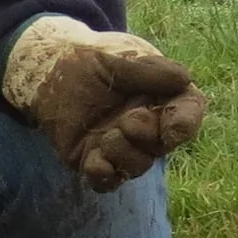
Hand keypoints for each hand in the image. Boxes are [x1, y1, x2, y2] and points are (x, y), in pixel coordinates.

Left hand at [4, 15, 206, 192]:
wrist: (50, 72)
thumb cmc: (90, 60)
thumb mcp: (118, 57)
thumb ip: (149, 70)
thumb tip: (184, 80)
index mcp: (162, 95)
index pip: (187, 113)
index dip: (186, 124)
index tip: (175, 129)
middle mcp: (147, 124)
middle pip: (163, 145)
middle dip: (148, 137)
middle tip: (128, 120)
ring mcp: (123, 144)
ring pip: (137, 165)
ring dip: (124, 153)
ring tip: (106, 135)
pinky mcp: (95, 159)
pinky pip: (107, 180)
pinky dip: (103, 175)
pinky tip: (93, 161)